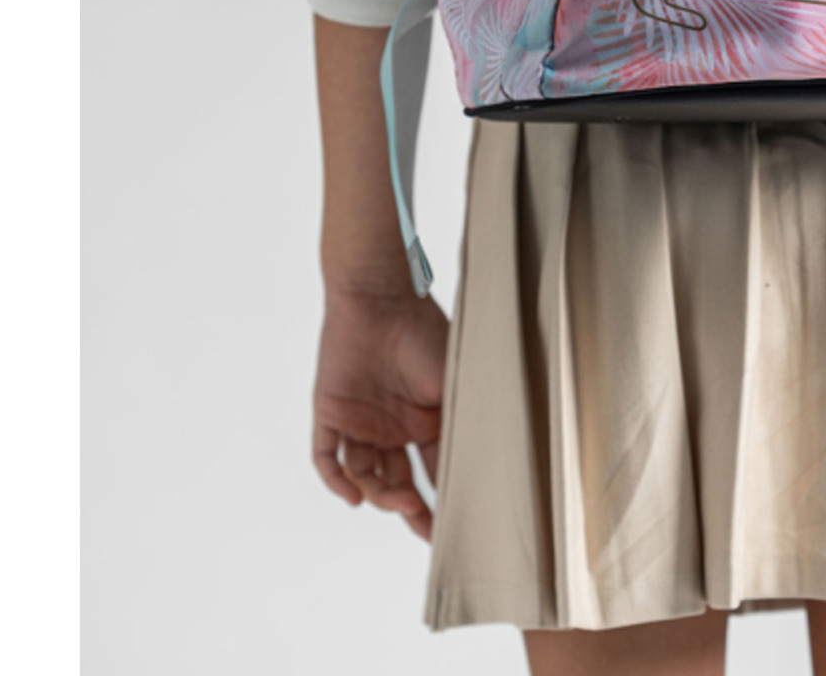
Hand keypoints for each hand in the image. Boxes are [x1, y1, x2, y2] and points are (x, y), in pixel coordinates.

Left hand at [313, 286, 449, 539]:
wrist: (381, 296)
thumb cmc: (425, 331)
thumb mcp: (456, 382)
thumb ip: (468, 421)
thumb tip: (500, 463)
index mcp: (424, 419)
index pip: (433, 471)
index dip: (441, 501)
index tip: (452, 529)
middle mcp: (391, 427)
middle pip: (398, 482)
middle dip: (410, 510)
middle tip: (426, 530)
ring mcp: (359, 422)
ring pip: (364, 475)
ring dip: (379, 493)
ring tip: (398, 498)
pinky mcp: (330, 413)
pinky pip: (326, 458)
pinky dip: (336, 482)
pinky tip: (352, 496)